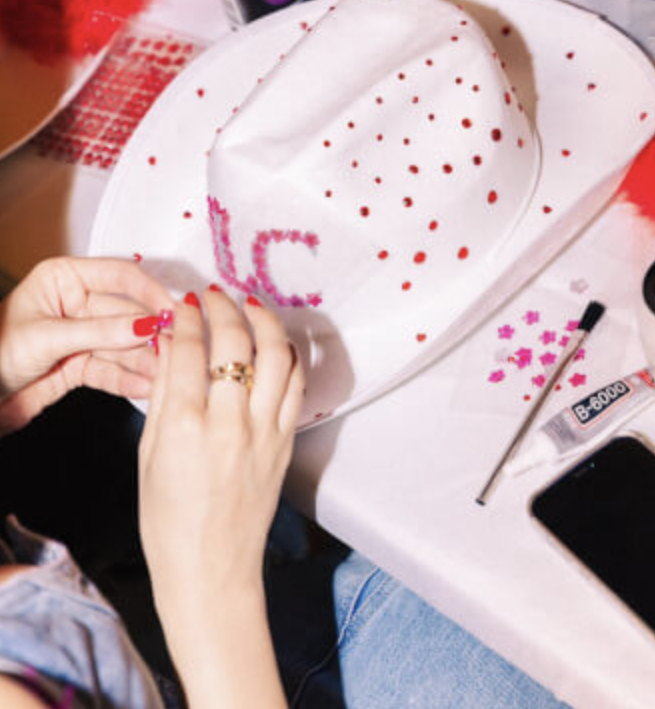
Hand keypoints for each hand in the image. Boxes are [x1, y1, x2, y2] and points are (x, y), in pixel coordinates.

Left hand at [0, 256, 172, 434]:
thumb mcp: (47, 338)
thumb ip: (100, 332)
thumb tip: (146, 325)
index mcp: (63, 278)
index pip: (119, 276)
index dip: (149, 292)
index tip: (172, 311)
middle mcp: (76, 303)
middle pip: (127, 313)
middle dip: (150, 332)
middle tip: (177, 345)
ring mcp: (81, 335)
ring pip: (123, 345)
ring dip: (145, 360)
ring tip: (166, 372)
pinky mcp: (80, 366)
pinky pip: (112, 370)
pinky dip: (129, 380)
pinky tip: (146, 386)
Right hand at [138, 288, 303, 708]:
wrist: (211, 570)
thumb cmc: (168, 520)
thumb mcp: (149, 454)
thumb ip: (162, 392)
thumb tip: (168, 341)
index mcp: (185, 429)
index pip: (190, 349)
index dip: (187, 317)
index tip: (185, 304)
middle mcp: (230, 424)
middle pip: (235, 342)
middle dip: (225, 307)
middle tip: (215, 295)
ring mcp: (265, 432)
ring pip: (275, 355)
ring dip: (264, 320)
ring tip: (250, 304)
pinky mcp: (286, 442)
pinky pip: (295, 384)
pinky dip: (286, 354)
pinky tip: (273, 342)